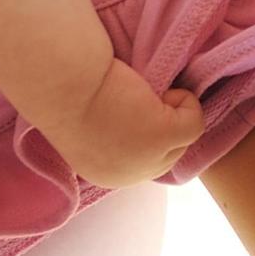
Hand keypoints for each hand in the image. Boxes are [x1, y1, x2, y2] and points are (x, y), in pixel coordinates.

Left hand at [52, 59, 204, 190]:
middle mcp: (127, 177)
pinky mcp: (163, 137)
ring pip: (184, 138)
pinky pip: (194, 122)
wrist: (60, 77)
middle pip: (169, 154)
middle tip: (141, 96)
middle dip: (165, 121)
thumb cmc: (67, 88)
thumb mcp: (92, 125)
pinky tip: (157, 87)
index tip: (140, 107)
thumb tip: (147, 122)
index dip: (151, 132)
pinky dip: (183, 99)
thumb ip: (117, 135)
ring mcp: (147, 160)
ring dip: (171, 109)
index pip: (147, 163)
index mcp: (106, 174)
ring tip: (145, 91)